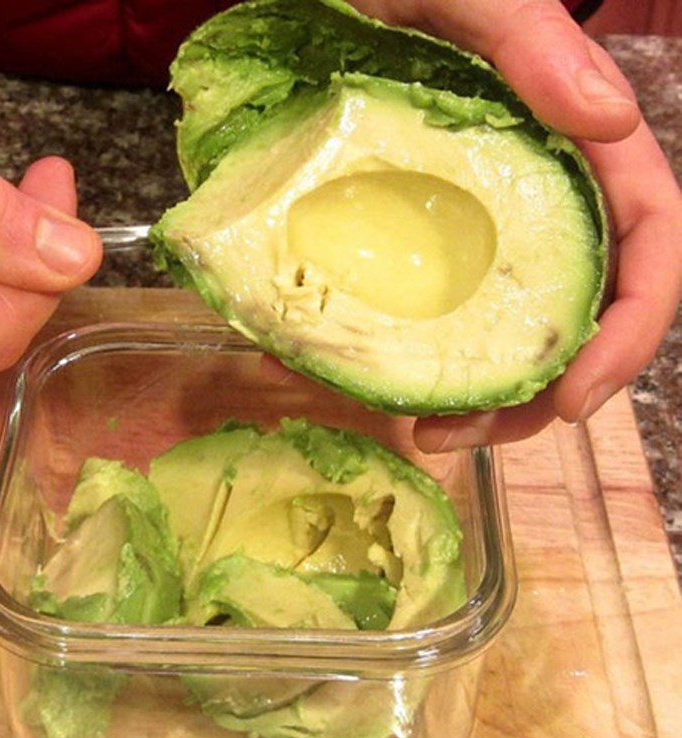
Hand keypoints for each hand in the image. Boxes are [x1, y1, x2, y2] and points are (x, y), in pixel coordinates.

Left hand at [351, 0, 681, 450]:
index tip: (577, 401)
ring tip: (416, 430)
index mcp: (572, 153)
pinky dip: (397, 355)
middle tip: (460, 436)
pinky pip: (421, 310)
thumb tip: (610, 122)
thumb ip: (531, 46)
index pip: (644, 250)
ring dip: (465, 396)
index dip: (625, 336)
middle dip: (531, 394)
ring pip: (498, 331)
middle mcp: (533, 204)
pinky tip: (348, 378)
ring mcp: (471, 229)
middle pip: (569, 317)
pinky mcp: (412, 240)